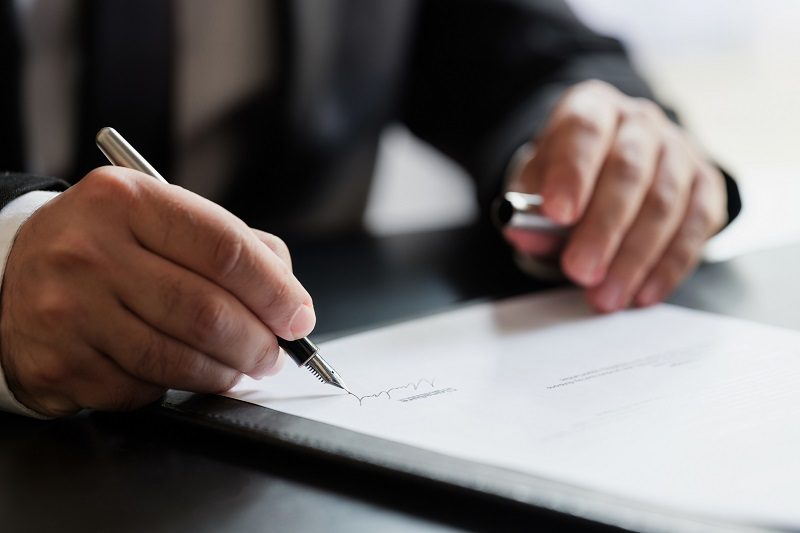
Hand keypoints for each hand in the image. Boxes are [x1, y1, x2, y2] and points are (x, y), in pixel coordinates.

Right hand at [0, 167, 313, 416]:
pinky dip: (176, 388)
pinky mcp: (59, 363)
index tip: (298, 317)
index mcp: (126, 200)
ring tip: (240, 368)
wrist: (12, 275)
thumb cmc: (106, 246)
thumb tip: (288, 298)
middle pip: (206, 311)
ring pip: (179, 359)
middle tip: (275, 354)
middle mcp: (89, 251)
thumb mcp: (158, 218)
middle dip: (258, 343)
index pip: (225, 248)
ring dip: (226, 373)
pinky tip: (180, 373)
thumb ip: (231, 245)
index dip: (275, 290)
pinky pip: (144, 389)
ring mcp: (68, 310)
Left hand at [504, 80, 727, 311]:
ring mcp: (678, 151)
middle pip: (628, 171)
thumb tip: (525, 236)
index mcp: (592, 107)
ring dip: (634, 257)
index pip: (585, 130)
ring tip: (606, 296)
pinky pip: (694, 228)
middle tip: (580, 271)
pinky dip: (668, 266)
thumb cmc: (568, 177)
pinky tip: (643, 293)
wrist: (608, 166)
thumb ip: (529, 209)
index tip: (556, 214)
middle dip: (603, 228)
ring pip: (664, 202)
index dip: (572, 172)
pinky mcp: (706, 185)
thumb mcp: (537, 184)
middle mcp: (639, 123)